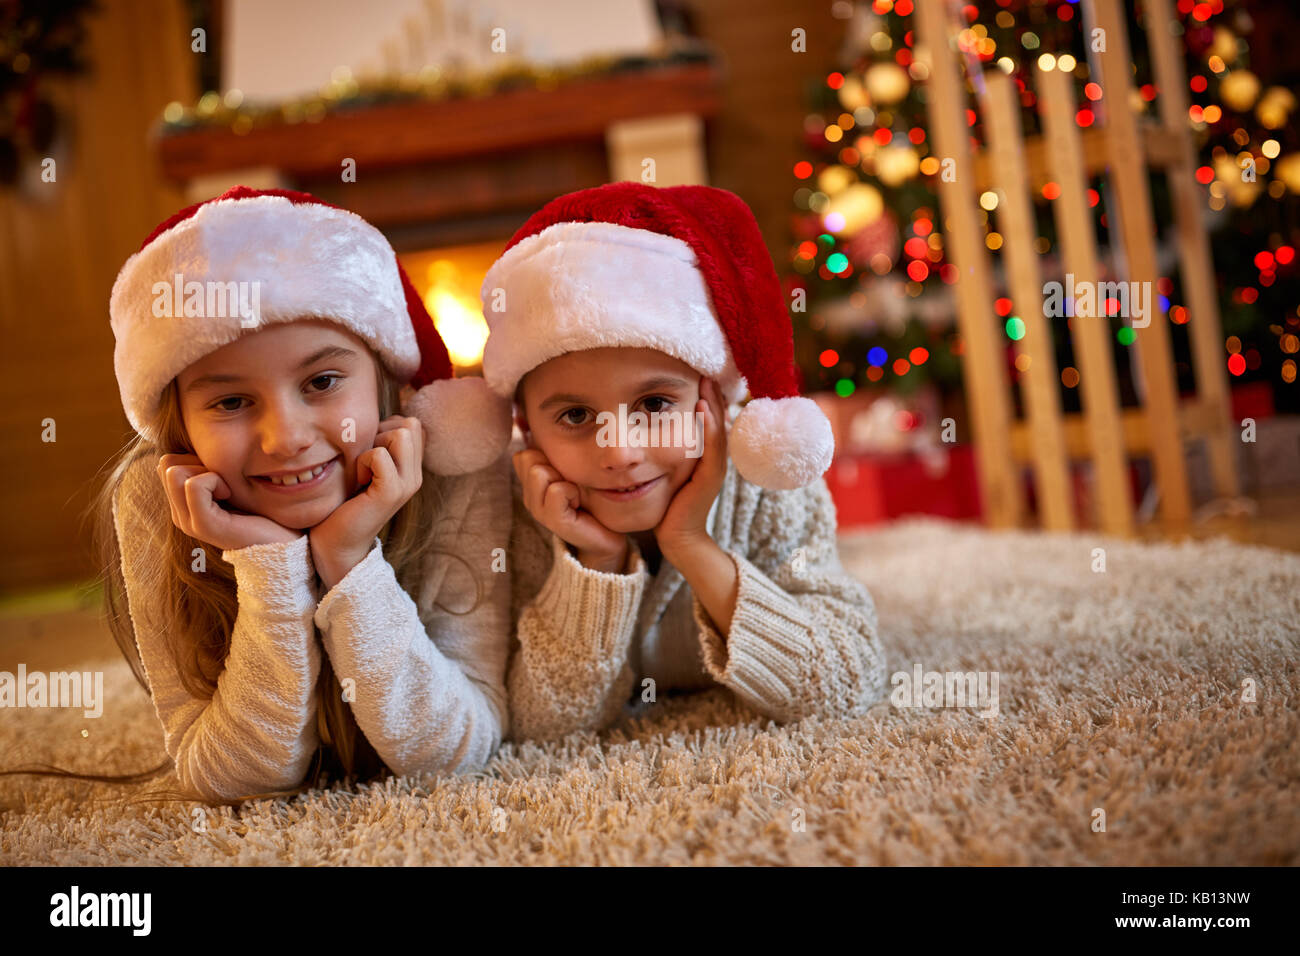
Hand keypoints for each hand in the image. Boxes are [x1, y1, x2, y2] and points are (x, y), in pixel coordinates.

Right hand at [157, 453, 300, 551]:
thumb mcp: (233, 482)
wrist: (285, 541)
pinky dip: (215, 481)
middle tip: (226, 481)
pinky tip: (231, 495)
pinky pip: (194, 485)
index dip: (196, 458)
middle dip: (199, 462)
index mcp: (184, 503)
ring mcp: (190, 522)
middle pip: (166, 464)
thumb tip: (198, 441)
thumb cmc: (263, 510)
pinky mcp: (205, 525)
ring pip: (174, 472)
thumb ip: (211, 467)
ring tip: (229, 490)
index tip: (223, 474)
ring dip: (207, 471)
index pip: (167, 462)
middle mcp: (181, 514)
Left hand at [310, 415, 423, 589]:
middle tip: (364, 462)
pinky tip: (358, 481)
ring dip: (373, 445)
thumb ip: (375, 445)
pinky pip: (380, 454)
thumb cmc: (342, 502)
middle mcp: (415, 475)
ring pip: (401, 433)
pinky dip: (363, 461)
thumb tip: (375, 420)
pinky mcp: (391, 493)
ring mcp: (407, 484)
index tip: (368, 454)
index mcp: (411, 468)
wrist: (335, 543)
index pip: (412, 423)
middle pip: (410, 424)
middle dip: (381, 433)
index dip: (386, 427)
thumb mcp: (363, 467)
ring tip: (362, 471)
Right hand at [513, 445, 627, 572]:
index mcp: (530, 485)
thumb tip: (535, 428)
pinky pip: (556, 490)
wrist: (607, 534)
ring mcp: (538, 511)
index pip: (522, 455)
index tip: (564, 473)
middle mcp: (529, 498)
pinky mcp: (553, 521)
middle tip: (571, 484)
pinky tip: (578, 503)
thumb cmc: (591, 499)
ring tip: (574, 494)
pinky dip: (572, 491)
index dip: (546, 456)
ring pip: (539, 472)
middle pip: (527, 458)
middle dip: (554, 464)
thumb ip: (554, 453)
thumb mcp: (571, 471)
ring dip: (564, 478)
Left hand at [654, 377, 727, 563]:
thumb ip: (660, 452)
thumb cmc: (666, 505)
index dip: (707, 397)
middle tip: (706, 369)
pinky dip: (710, 428)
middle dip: (712, 394)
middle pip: (718, 420)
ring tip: (707, 382)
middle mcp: (714, 459)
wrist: (676, 536)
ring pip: (718, 430)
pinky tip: (704, 410)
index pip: (709, 420)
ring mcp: (714, 468)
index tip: (698, 374)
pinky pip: (713, 448)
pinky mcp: (709, 478)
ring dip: (713, 404)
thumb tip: (642, 429)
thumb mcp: (663, 471)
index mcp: (705, 456)